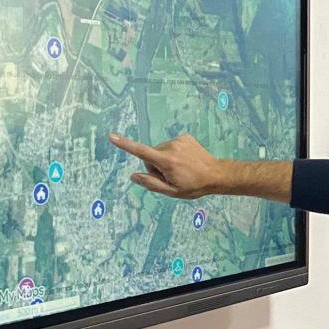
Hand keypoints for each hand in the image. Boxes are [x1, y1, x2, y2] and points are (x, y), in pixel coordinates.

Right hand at [109, 132, 224, 199]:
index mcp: (167, 161)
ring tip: (181, 169)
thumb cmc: (194, 186)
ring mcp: (179, 140)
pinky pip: (171, 145)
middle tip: (172, 175)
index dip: (125, 145)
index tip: (112, 137)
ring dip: (165, 159)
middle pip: (151, 155)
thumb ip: (151, 184)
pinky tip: (185, 161)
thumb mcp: (172, 192)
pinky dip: (174, 153)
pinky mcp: (185, 137)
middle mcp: (171, 147)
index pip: (141, 152)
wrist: (216, 174)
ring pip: (160, 150)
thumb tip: (133, 176)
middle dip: (156, 166)